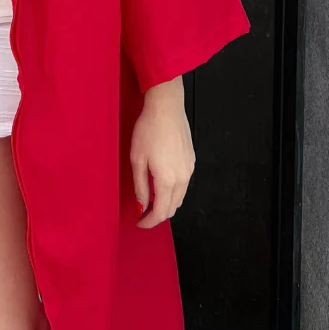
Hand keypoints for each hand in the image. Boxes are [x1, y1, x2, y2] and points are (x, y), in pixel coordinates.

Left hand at [130, 75, 194, 228]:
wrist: (166, 107)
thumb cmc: (148, 129)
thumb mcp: (137, 159)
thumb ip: (140, 187)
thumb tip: (141, 207)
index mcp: (167, 180)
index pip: (161, 212)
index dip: (149, 222)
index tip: (139, 222)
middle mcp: (182, 178)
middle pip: (172, 208)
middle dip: (158, 215)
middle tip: (142, 213)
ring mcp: (189, 169)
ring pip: (180, 197)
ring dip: (166, 203)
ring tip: (150, 199)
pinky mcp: (191, 161)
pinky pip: (184, 184)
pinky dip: (173, 191)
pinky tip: (161, 184)